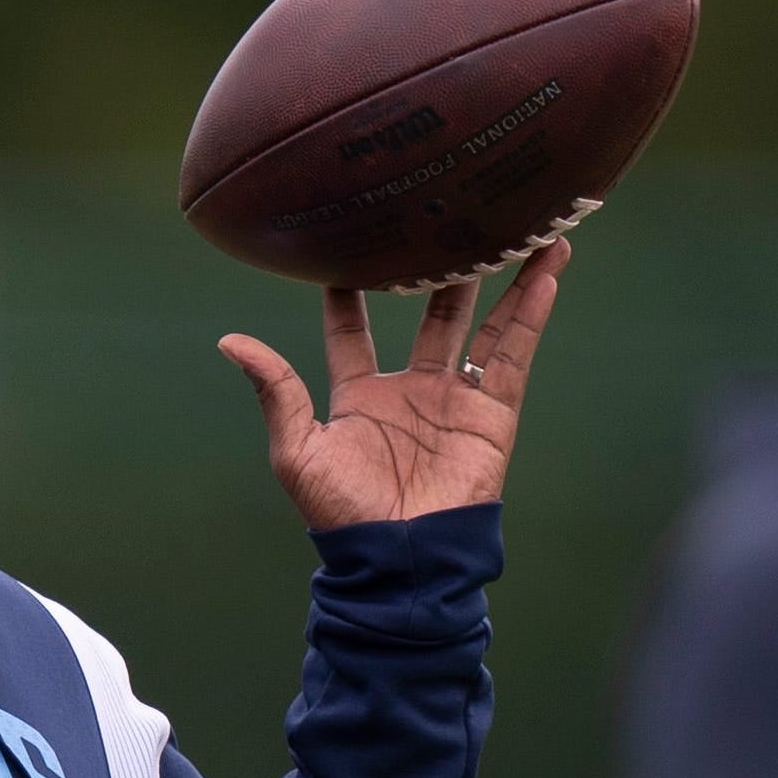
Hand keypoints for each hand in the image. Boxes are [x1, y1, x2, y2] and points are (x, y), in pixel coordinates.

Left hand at [216, 237, 568, 528]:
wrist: (400, 559)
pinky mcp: (492, 413)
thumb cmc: (341, 514)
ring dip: (500, 279)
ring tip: (516, 227)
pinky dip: (531, 312)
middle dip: (436, 270)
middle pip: (428, 314)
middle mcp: (410, 389)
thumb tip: (231, 341)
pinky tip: (546, 270)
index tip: (347, 240)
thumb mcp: (297, 450)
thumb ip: (276, 391)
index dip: (350, 291)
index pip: (352, 330)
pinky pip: (513, 354)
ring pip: (481, 325)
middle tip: (443, 218)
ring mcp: (454, 399)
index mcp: (359, 395)